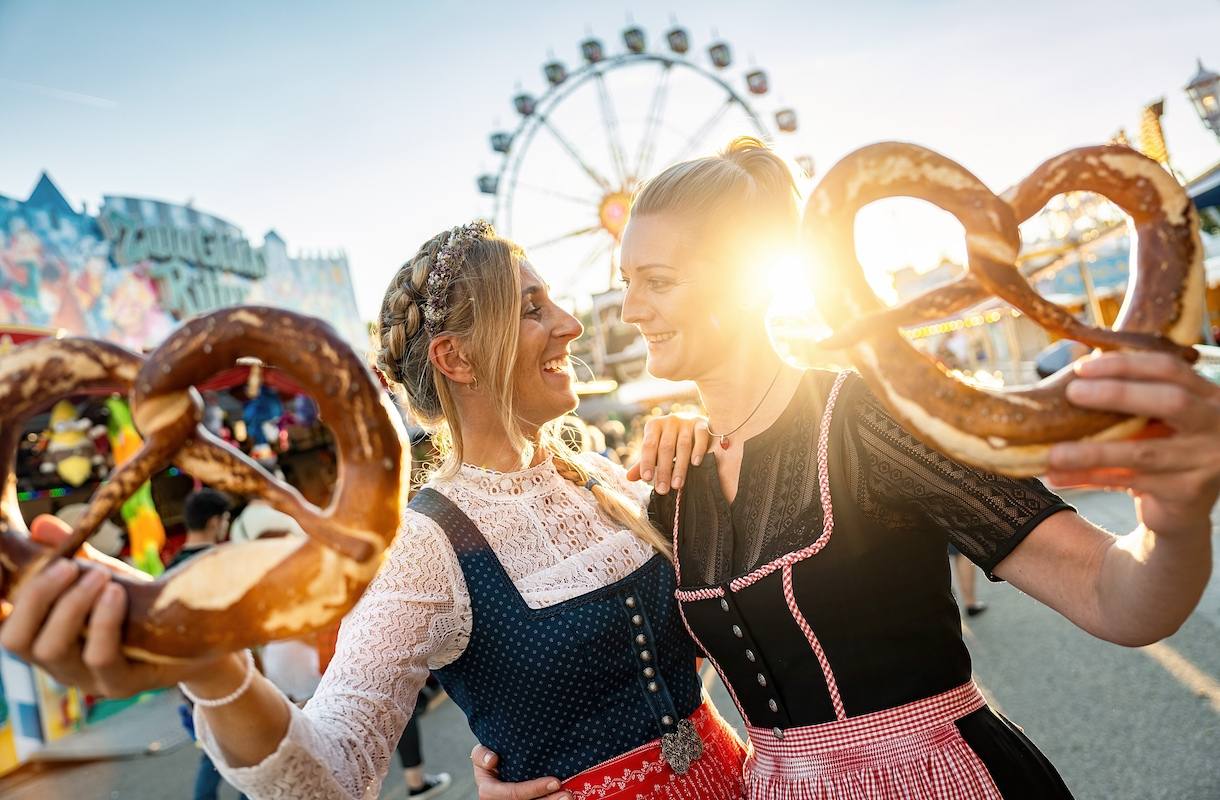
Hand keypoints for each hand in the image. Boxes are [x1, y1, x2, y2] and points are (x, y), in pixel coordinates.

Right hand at [0, 517, 223, 697]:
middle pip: (16, 640)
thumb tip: (42, 524)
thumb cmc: (142, 608)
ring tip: (100, 574)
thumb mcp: (107, 579)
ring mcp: (86, 679)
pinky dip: (103, 621)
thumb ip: (75, 556)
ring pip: (53, 649)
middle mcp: (57, 664)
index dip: (7, 600)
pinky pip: (99, 657)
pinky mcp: (121, 685)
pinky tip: (116, 593)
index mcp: (45, 639)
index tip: (28, 563)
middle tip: (69, 566)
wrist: (199, 639)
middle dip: (37, 596)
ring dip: (72, 604)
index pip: (6, 627)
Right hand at [471, 744, 568, 799]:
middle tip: (567, 795)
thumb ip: (481, 755)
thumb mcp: (480, 755)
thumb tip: (492, 760)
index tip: (555, 781)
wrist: (492, 767)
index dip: (534, 789)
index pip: (513, 793)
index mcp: (489, 791)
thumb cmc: (488, 759)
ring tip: (568, 798)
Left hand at [626, 413, 710, 493]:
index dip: (647, 462)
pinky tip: (695, 464)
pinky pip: (701, 436)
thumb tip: (628, 478)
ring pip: (683, 445)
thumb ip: (644, 462)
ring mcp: (686, 421)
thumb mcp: (655, 449)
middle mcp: (669, 421)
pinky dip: (698, 450)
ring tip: (677, 485)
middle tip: (662, 490)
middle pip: (666, 447)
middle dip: (663, 470)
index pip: (648, 445)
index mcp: (654, 426)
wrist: (692, 424)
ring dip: (680, 467)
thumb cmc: (670, 441)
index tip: (647, 479)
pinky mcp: (701, 423)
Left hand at [1046, 352, 1219, 536]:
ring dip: (1092, 451)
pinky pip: (1130, 481)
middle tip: (1073, 392)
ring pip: (1142, 452)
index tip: (1083, 368)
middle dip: (1118, 394)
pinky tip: (1059, 476)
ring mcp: (1206, 460)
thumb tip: (1073, 371)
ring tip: (1052, 452)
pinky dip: (1090, 478)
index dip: (1126, 365)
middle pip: (1170, 402)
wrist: (1182, 511)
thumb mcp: (1152, 421)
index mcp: (1206, 396)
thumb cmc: (1160, 451)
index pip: (1170, 369)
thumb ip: (1127, 399)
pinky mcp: (1188, 492)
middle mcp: (1215, 425)